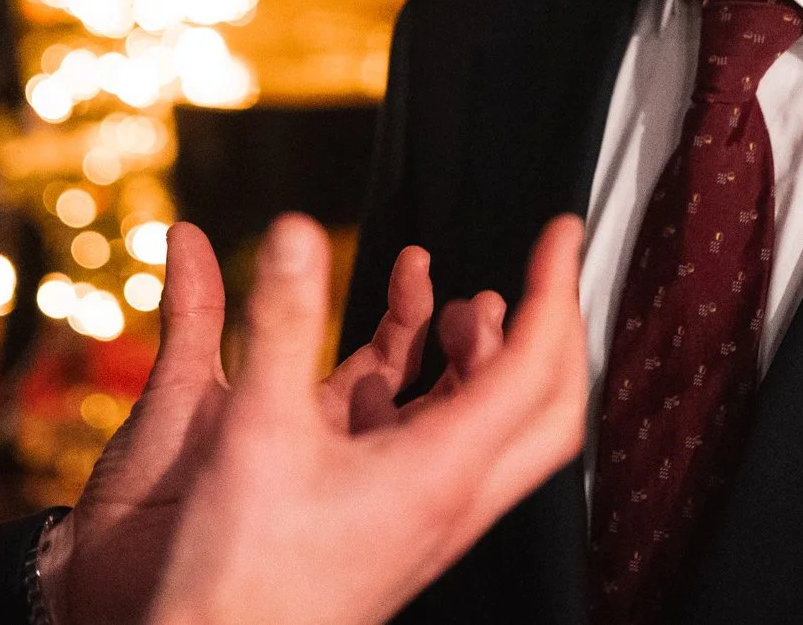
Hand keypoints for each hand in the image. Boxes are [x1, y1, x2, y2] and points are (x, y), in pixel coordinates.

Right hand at [114, 213, 585, 624]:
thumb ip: (281, 324)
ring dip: (491, 361)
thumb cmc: (243, 571)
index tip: (559, 231)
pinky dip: (439, 397)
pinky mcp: (400, 529)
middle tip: (536, 269)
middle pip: (547, 406)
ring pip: (500, 432)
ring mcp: (432, 519)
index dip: (551, 287)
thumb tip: (298, 232)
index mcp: (443, 472)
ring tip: (454, 309)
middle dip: (549, 327)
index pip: (533, 365)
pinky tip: (384, 372)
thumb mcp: (256, 430)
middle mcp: (455, 499)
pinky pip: (448, 452)